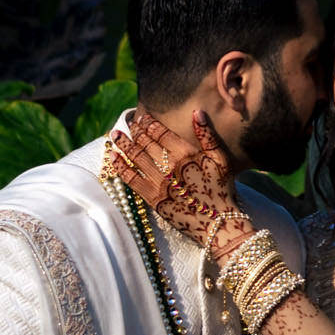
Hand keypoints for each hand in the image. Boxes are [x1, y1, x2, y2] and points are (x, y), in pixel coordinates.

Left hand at [106, 107, 252, 256]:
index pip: (161, 133)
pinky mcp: (153, 199)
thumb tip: (197, 112)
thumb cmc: (221, 189)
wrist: (217, 223)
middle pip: (146, 143)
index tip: (142, 117)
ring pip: (136, 158)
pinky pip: (132, 180)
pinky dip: (120, 167)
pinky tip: (113, 158)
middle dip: (136, 131)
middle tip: (129, 123)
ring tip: (115, 135)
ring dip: (124, 145)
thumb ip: (207, 135)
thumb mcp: (220, 158)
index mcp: (185, 154)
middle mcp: (169, 166)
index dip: (150, 123)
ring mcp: (159, 183)